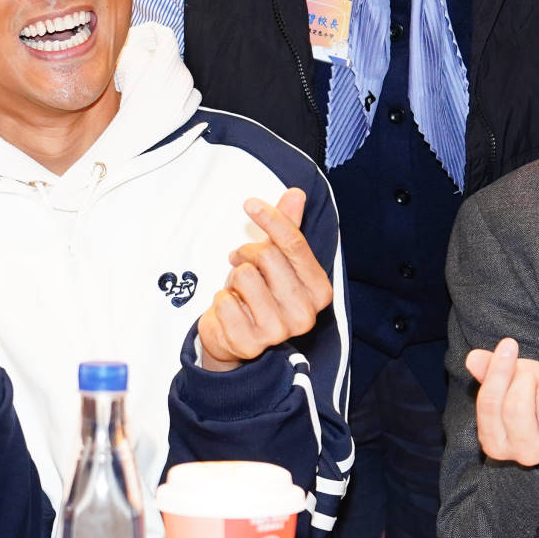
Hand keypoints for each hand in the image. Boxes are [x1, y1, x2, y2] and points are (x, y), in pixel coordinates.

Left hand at [195, 190, 333, 371]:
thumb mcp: (276, 260)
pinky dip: (219, 300)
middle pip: (267, 256)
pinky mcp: (248, 344)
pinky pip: (224, 300)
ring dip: (233, 278)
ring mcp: (278, 332)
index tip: (250, 204)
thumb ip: (287, 228)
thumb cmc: (259, 295)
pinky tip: (229, 310)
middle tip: (241, 264)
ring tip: (238, 291)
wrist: (235, 337)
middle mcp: (305, 314)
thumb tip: (295, 194)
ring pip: (244, 275)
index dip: (271, 218)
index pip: (294, 243)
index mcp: (319, 291)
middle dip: (247, 254)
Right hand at [464, 337, 538, 466]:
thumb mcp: (510, 385)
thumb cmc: (537, 402)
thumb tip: (473, 358)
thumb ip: (488, 372)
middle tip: (534, 381)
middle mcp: (525, 454)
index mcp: (496, 444)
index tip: (508, 344)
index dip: (498, 370)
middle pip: (517, 404)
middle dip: (527, 379)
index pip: (490, 404)